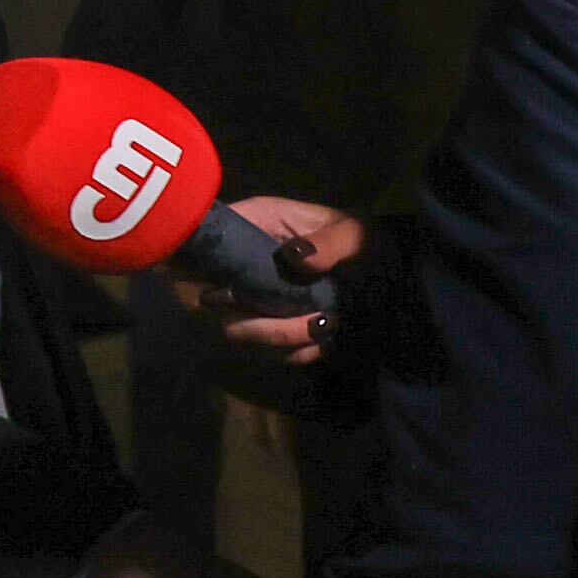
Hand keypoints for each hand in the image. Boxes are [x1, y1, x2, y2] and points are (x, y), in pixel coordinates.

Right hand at [175, 195, 359, 364]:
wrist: (384, 267)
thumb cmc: (361, 240)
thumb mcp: (352, 233)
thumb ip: (329, 241)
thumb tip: (296, 257)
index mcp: (253, 225)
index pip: (204, 242)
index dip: (193, 267)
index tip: (228, 292)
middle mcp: (243, 262)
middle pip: (211, 298)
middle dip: (255, 321)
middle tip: (311, 321)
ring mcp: (253, 296)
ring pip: (238, 327)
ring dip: (277, 338)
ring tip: (324, 328)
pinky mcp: (271, 322)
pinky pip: (265, 347)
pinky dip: (290, 352)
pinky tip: (321, 343)